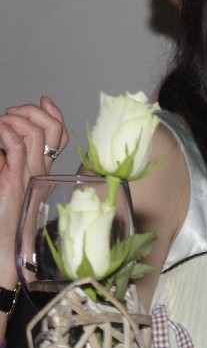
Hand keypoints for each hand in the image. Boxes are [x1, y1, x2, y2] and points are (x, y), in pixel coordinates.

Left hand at [0, 96, 68, 284]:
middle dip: (31, 111)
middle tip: (11, 114)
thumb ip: (9, 162)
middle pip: (51, 128)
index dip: (54, 113)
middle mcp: (43, 171)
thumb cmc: (3, 217)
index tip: (43, 100)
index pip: (60, 135)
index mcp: (43, 172)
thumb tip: (3, 139)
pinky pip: (17, 144)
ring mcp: (31, 174)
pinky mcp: (16, 179)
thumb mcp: (8, 181)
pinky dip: (5, 131)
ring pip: (35, 131)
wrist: (1, 247)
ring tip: (0, 124)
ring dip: (15, 119)